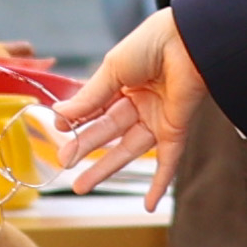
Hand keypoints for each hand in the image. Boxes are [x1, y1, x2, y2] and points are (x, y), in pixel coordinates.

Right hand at [51, 8, 208, 211]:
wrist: (188, 41)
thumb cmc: (152, 44)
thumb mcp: (113, 69)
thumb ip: (90, 98)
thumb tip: (59, 116)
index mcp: (123, 83)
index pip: (96, 109)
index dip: (77, 121)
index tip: (58, 129)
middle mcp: (140, 103)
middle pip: (108, 132)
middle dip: (84, 148)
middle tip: (63, 163)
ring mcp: (158, 118)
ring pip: (128, 150)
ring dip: (106, 168)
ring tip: (80, 185)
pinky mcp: (176, 131)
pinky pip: (168, 162)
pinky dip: (159, 184)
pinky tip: (148, 205)